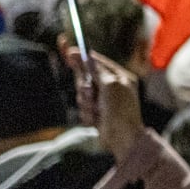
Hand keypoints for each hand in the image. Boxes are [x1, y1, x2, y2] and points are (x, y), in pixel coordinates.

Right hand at [63, 39, 143, 160]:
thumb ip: (94, 70)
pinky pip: (83, 108)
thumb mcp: (110, 84)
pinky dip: (87, 114)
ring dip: (86, 103)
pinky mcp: (96, 113)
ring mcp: (103, 101)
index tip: (67, 49)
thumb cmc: (121, 110)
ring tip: (97, 110)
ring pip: (81, 94)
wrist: (123, 139)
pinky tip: (96, 119)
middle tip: (91, 95)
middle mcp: (111, 87)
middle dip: (84, 87)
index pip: (96, 62)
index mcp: (119, 77)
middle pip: (85, 78)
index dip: (81, 57)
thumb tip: (82, 55)